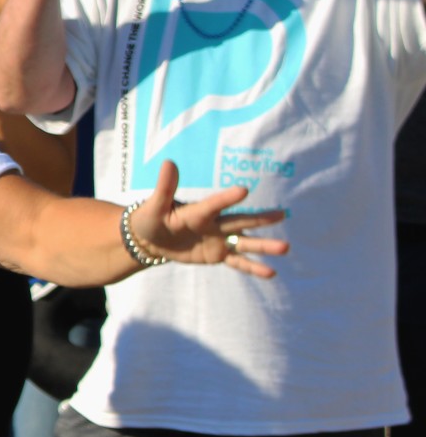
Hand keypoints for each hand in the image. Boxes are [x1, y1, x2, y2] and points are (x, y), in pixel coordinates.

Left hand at [128, 160, 288, 275]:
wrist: (151, 238)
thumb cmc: (152, 217)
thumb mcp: (155, 204)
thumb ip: (165, 187)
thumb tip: (169, 162)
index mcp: (198, 211)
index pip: (214, 204)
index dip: (226, 198)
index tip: (244, 190)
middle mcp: (214, 223)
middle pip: (239, 222)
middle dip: (260, 220)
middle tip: (282, 214)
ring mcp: (218, 240)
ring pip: (244, 243)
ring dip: (264, 246)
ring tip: (285, 248)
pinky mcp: (217, 255)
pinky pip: (237, 262)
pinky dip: (253, 267)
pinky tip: (271, 273)